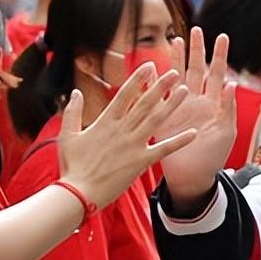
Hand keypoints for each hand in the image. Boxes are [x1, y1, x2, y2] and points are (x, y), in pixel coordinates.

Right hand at [56, 66, 192, 210]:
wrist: (78, 193)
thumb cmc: (72, 166)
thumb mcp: (67, 135)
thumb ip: (73, 112)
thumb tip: (75, 92)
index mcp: (105, 121)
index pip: (125, 94)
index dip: (138, 78)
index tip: (149, 65)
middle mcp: (122, 130)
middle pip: (144, 103)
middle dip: (160, 86)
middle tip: (175, 72)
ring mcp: (132, 145)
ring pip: (156, 120)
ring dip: (172, 105)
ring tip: (185, 91)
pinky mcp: (140, 162)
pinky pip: (163, 149)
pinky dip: (179, 141)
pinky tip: (193, 133)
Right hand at [156, 27, 237, 210]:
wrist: (192, 176)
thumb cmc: (212, 156)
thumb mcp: (226, 132)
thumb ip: (228, 108)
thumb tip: (232, 83)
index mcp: (212, 104)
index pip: (216, 74)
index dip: (219, 55)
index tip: (221, 36)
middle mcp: (196, 101)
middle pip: (196, 69)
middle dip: (196, 50)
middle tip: (196, 30)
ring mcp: (179, 107)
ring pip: (177, 77)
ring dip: (177, 60)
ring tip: (176, 41)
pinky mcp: (163, 117)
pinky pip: (159, 97)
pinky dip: (157, 83)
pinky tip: (154, 68)